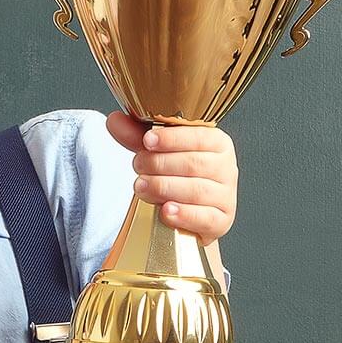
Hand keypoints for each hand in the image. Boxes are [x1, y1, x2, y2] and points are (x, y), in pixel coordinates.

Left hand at [106, 112, 238, 245]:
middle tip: (137, 165)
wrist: (187, 211)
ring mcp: (226, 196)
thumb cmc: (177, 175)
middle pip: (194, 164)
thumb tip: (114, 121)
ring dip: (164, 188)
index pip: (199, 137)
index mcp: (217, 143)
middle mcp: (226, 168)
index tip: (147, 141)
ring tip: (141, 186)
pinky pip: (205, 218)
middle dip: (160, 164)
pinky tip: (165, 210)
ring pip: (197, 190)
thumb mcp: (157, 152)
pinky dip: (183, 214)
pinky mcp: (221, 221)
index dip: (172, 138)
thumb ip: (137, 136)